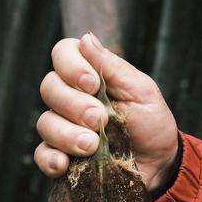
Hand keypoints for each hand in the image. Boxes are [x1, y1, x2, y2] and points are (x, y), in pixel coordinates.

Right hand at [34, 33, 178, 190]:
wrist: (158, 164)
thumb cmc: (151, 124)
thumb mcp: (141, 92)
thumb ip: (113, 67)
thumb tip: (86, 38)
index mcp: (88, 76)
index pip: (62, 55)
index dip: (71, 66)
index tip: (93, 84)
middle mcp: (70, 99)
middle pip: (49, 88)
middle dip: (73, 104)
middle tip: (100, 120)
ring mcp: (63, 129)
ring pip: (45, 123)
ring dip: (66, 134)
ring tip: (93, 145)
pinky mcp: (63, 159)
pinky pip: (43, 156)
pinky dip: (50, 159)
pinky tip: (65, 164)